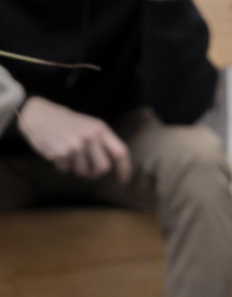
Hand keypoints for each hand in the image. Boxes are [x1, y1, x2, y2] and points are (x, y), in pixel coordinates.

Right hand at [16, 97, 132, 181]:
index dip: (125, 168)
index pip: (120, 152)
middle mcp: (91, 136)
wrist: (40, 116)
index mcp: (101, 129)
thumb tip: (113, 165)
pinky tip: (57, 154)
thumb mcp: (90, 126)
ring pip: (83, 171)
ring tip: (69, 155)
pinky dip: (62, 166)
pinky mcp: (61, 152)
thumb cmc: (67, 125)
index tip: (124, 180)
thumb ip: (102, 142)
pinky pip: (66, 170)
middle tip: (88, 171)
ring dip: (75, 168)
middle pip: (103, 168)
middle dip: (95, 173)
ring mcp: (76, 144)